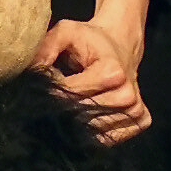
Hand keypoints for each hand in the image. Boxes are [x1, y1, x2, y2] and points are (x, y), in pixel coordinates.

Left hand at [32, 0, 150, 144]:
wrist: (120, 44)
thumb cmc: (89, 40)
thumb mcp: (65, 32)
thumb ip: (46, 47)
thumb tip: (31, 73)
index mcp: (113, 72)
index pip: (70, 95)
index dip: (52, 91)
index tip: (45, 85)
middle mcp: (128, 94)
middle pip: (80, 114)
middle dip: (62, 107)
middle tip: (57, 95)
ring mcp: (136, 110)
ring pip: (92, 130)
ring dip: (76, 120)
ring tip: (75, 101)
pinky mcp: (140, 121)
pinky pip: (107, 139)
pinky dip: (93, 131)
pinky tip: (89, 114)